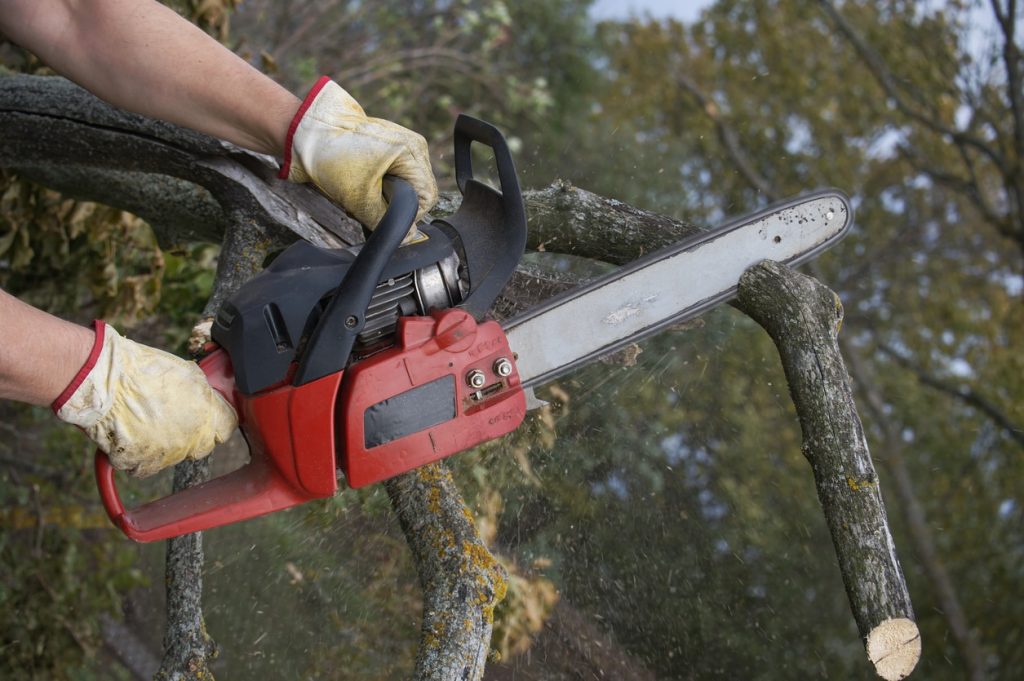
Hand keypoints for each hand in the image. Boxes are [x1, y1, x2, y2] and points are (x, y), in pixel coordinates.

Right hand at [53, 322, 236, 477]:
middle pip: (202, 447)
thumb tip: (210, 399)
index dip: (217, 421)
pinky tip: (128, 434)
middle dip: (192, 435)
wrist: (104, 380)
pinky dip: (136, 455)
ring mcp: (166, 454)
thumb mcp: (187, 373)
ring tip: (143, 421)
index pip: (227, 428)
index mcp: (206, 414)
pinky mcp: (140, 463)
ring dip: (162, 445)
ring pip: (172, 457)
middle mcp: (191, 438)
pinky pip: (143, 466)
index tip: (207, 417)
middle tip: (171, 418)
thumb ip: (204, 393)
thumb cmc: (142, 370)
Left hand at [280, 77, 437, 230]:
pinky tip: (363, 183)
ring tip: (363, 193)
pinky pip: (395, 172)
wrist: (306, 132)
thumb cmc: (332, 156)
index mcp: (412, 151)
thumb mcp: (359, 198)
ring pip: (406, 183)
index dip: (410, 215)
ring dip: (387, 194)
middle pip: (417, 189)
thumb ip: (385, 220)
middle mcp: (412, 144)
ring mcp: (401, 142)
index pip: (427, 195)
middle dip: (396, 203)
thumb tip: (406, 237)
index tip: (386, 220)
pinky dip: (381, 183)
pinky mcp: (388, 145)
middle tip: (370, 206)